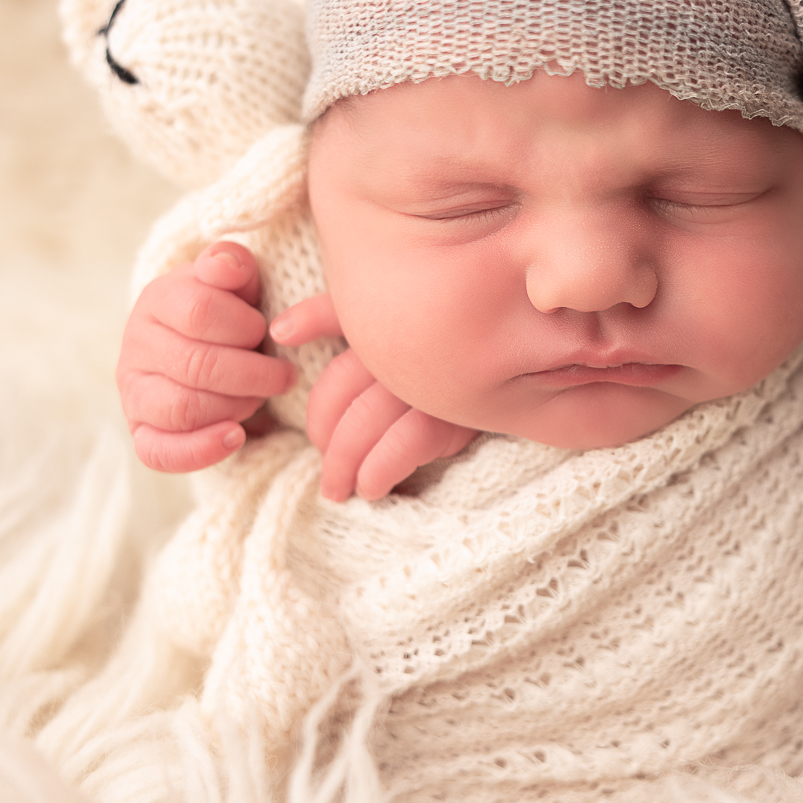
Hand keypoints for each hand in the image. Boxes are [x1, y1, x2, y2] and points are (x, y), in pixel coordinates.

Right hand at [118, 241, 298, 471]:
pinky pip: (159, 451)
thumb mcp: (238, 282)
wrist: (210, 350)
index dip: (244, 326)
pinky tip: (235, 436)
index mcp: (158, 299)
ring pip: (182, 407)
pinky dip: (201, 449)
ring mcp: (133, 390)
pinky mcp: (141, 431)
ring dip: (236, 406)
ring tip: (259, 398)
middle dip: (253, 373)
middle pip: (196, 364)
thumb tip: (225, 266)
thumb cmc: (232, 313)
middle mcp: (136, 344)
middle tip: (281, 375)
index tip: (268, 331)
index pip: (199, 311)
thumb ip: (233, 265)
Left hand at [271, 292, 478, 500]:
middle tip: (326, 471)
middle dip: (327, 441)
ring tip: (341, 488)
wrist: (524, 370)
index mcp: (384, 321)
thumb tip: (279, 332)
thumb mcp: (385, 321)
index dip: (317, 406)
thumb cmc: (444, 343)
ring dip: (345, 464)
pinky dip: (380, 470)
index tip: (315, 436)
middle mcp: (405, 346)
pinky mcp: (457, 413)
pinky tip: (372, 487)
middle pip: (344, 395)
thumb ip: (331, 315)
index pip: (334, 361)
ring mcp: (431, 379)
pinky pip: (405, 443)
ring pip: (367, 422)